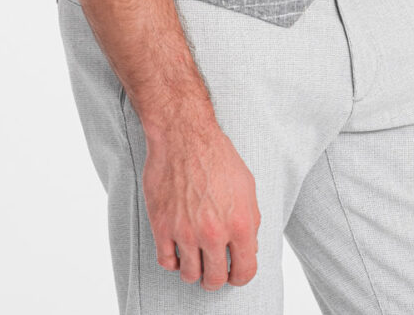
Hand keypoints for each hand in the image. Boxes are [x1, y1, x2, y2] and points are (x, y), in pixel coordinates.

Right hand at [141, 116, 261, 290]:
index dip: (241, 276)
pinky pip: (166, 262)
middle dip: (217, 277)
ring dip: (194, 269)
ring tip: (196, 257)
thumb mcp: (247, 185)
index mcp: (239, 223)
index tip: (235, 273)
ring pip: (189, 275)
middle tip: (214, 268)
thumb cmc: (216, 155)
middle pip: (215, 279)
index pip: (244, 271)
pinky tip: (178, 248)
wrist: (184, 135)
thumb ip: (251, 221)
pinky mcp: (162, 226)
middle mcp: (213, 233)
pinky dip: (173, 260)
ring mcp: (185, 232)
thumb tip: (248, 248)